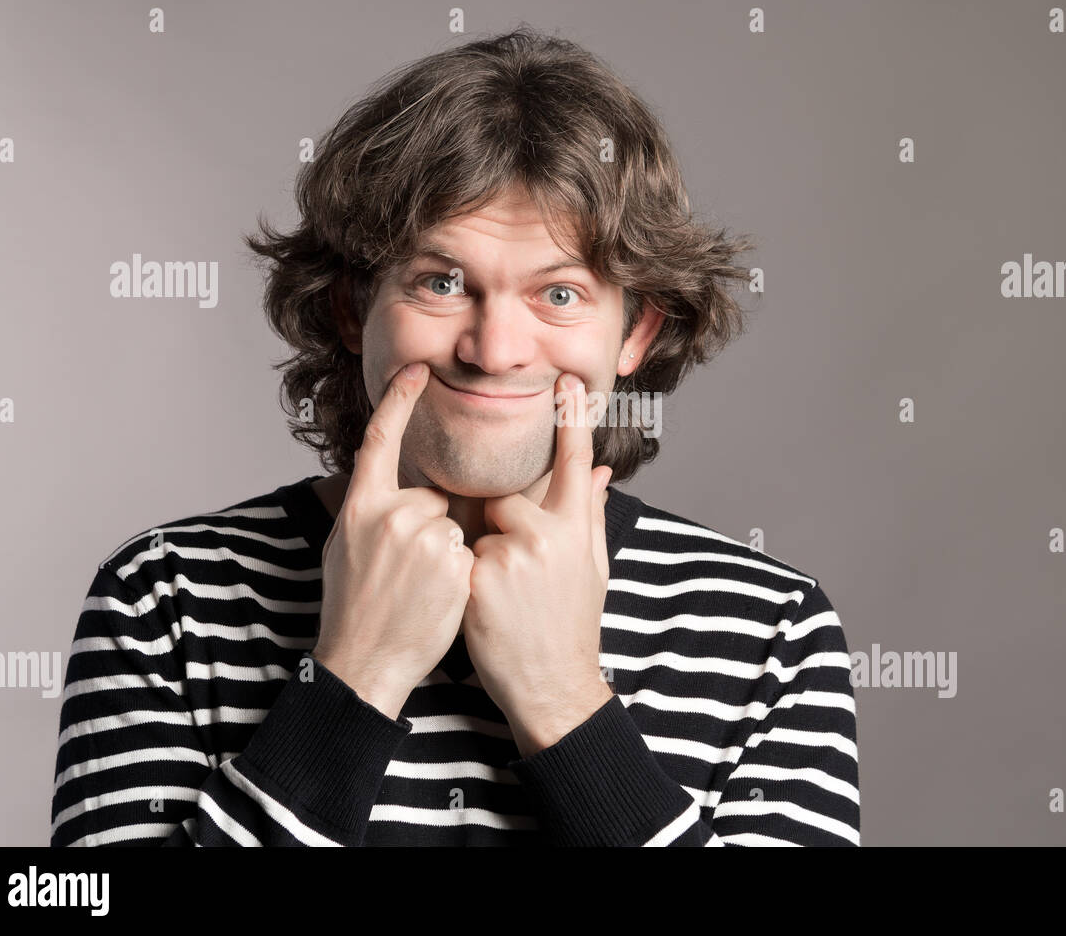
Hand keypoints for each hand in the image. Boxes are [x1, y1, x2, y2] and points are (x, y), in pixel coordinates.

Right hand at [312, 362, 473, 718]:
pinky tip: (437, 598)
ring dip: (446, 551)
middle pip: (431, 497)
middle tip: (406, 572)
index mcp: (360, 506)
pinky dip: (461, 571)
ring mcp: (423, 538)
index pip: (380, 440)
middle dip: (429, 526)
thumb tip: (381, 481)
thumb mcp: (344, 548)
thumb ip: (369, 510)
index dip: (399, 401)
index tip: (416, 369)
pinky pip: (469, 550)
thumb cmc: (353, 608)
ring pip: (453, 525)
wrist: (364, 662)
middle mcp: (390, 515)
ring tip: (419, 589)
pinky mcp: (454, 562)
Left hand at [463, 373, 614, 755]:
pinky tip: (489, 608)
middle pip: (510, 498)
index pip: (575, 460)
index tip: (567, 380)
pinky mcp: (481, 577)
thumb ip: (593, 516)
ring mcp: (515, 555)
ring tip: (508, 597)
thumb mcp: (593, 570)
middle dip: (506, 526)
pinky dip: (470, 576)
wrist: (552, 685)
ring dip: (487, 553)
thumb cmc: (572, 626)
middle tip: (523, 576)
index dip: (572, 418)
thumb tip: (601, 473)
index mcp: (579, 528)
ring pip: (484, 528)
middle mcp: (550, 535)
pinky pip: (464, 554)